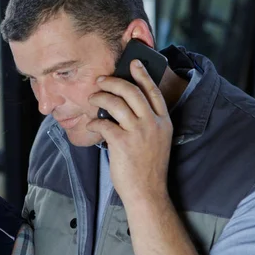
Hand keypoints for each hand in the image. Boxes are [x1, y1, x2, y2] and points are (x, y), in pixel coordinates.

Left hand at [86, 59, 172, 204]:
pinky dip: (94, 121)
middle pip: (132, 91)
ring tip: (92, 98)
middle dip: (113, 81)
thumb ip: (147, 122)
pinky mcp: (122, 142)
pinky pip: (104, 122)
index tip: (133, 63)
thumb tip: (124, 105)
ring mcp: (138, 132)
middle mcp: (153, 123)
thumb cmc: (148, 168)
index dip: (143, 74)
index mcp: (164, 122)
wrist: (147, 192)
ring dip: (100, 97)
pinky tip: (91, 123)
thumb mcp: (157, 141)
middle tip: (101, 80)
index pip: (153, 91)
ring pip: (116, 102)